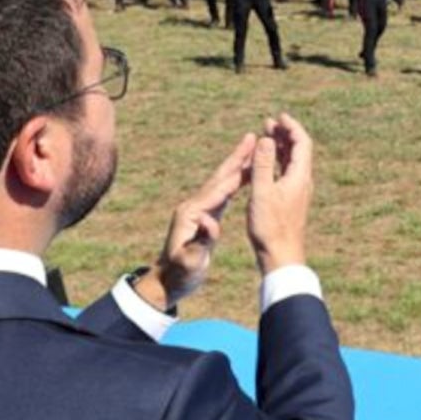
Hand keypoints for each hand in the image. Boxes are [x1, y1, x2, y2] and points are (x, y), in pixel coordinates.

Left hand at [152, 134, 257, 306]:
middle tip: (251, 138)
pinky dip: (235, 182)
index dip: (236, 172)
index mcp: (192, 214)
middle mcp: (194, 206)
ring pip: (222, 183)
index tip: (250, 156)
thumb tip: (209, 222)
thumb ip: (200, 242)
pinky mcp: (203, 216)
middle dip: (236, 158)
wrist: (169, 281)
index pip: (219, 189)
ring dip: (237, 166)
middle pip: (219, 178)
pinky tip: (244, 178)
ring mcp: (198, 210)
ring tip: (252, 150)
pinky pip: (223, 194)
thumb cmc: (181, 274)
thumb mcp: (190, 261)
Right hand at [247, 113, 313, 275]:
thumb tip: (267, 138)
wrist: (281, 255)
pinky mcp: (290, 201)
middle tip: (268, 122)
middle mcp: (302, 182)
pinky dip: (277, 163)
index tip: (279, 116)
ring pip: (292, 162)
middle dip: (284, 134)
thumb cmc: (270, 227)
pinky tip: (265, 163)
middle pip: (298, 150)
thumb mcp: (262, 192)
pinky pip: (286, 173)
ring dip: (280, 148)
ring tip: (266, 136)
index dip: (292, 127)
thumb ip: (263, 164)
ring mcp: (297, 192)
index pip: (302, 143)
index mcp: (300, 177)